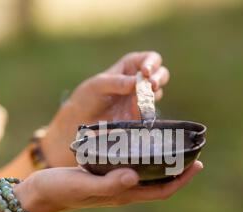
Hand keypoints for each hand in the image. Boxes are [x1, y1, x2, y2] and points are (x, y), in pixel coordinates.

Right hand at [14, 161, 202, 211]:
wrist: (39, 193)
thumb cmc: (59, 189)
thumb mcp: (83, 184)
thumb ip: (109, 182)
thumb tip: (136, 175)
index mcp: (122, 194)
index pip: (161, 191)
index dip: (181, 180)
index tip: (198, 164)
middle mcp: (122, 190)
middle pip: (158, 183)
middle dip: (177, 170)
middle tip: (191, 151)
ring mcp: (114, 183)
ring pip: (146, 174)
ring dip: (162, 163)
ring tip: (173, 145)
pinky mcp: (104, 175)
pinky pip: (131, 166)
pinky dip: (143, 157)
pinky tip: (142, 143)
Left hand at [41, 51, 169, 166]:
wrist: (80, 122)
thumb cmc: (87, 97)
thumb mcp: (98, 85)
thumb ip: (117, 82)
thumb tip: (137, 82)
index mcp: (129, 67)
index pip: (150, 59)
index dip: (152, 63)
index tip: (145, 73)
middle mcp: (139, 81)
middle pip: (161, 74)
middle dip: (159, 78)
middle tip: (151, 85)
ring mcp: (141, 99)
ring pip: (158, 93)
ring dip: (152, 94)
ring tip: (138, 100)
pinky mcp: (139, 116)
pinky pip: (149, 111)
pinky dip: (145, 110)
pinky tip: (135, 112)